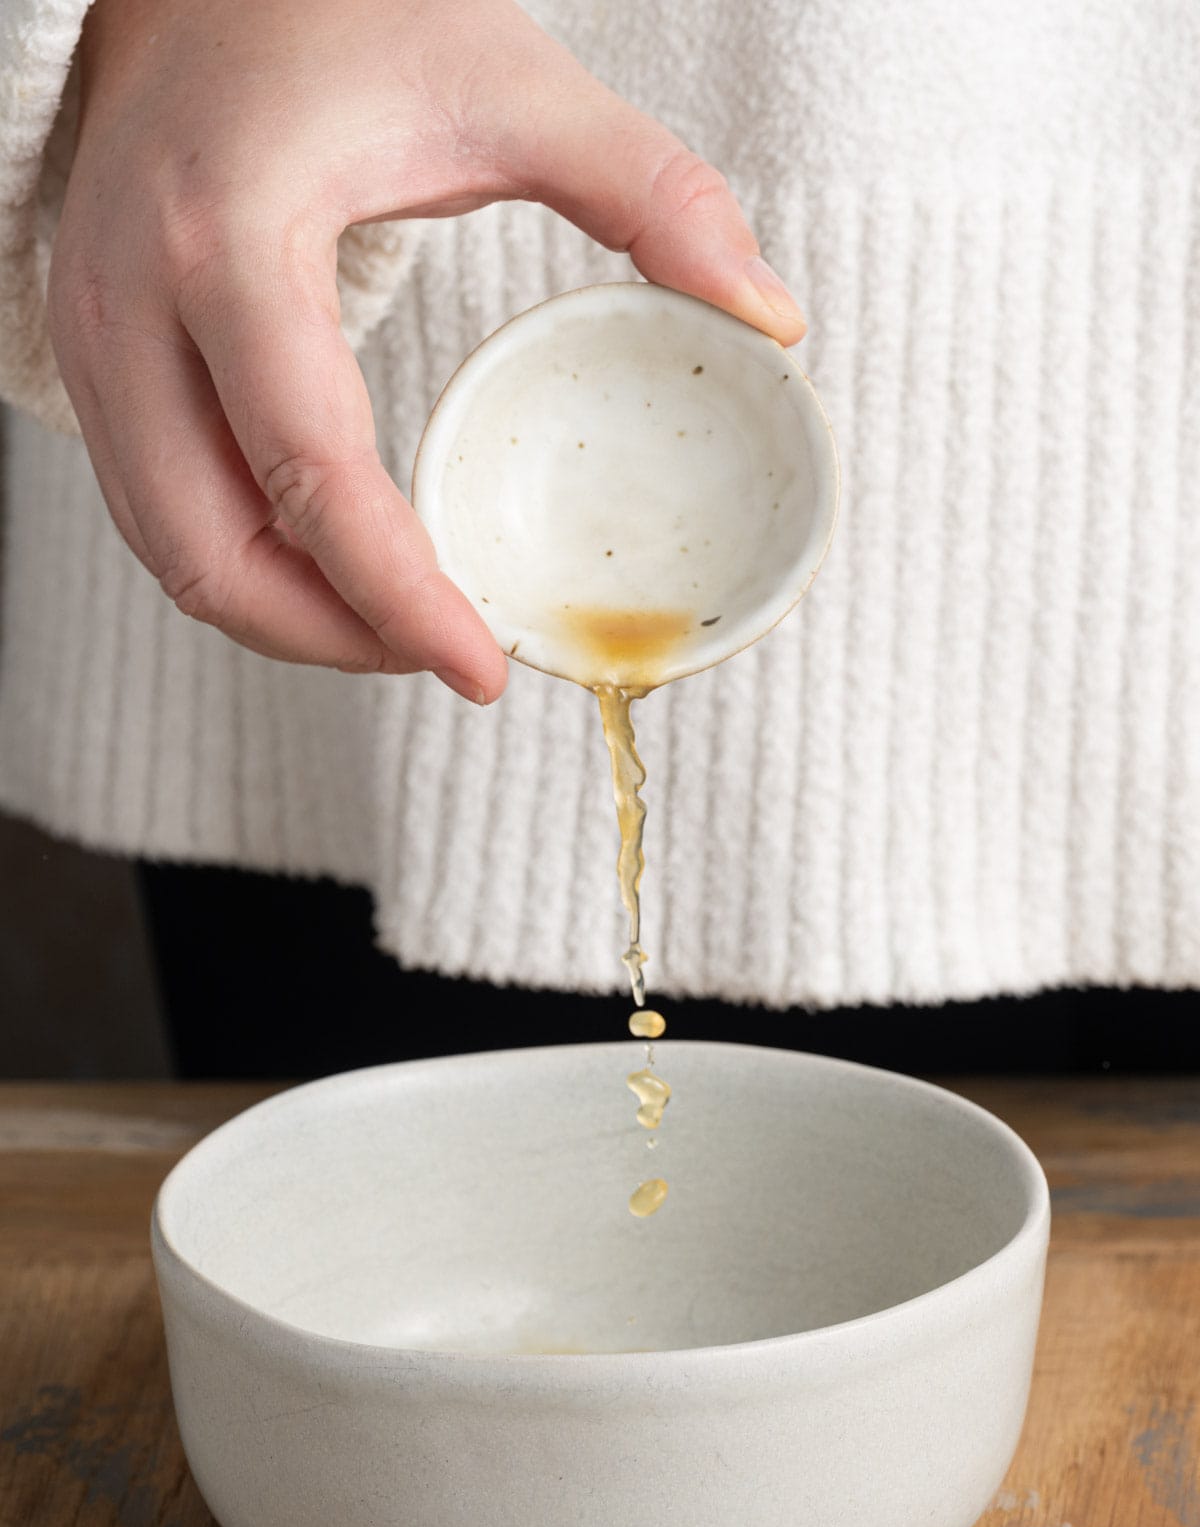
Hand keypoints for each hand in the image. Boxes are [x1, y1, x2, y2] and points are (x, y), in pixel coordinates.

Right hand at [49, 0, 805, 702]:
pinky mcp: (93, 360)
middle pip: (213, 557)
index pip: (311, 473)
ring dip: (287, 618)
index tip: (480, 670)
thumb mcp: (510, 85)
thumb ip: (652, 195)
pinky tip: (332, 568)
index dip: (398, 600)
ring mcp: (91, 338)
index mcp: (229, 239)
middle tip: (445, 659)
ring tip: (401, 625)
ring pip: (172, 555)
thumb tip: (769, 313)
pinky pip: (157, 512)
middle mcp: (131, 305)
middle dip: (334, 642)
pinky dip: (247, 566)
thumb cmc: (338, 12)